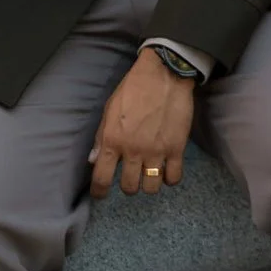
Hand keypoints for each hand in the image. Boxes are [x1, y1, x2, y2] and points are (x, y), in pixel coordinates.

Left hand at [89, 49, 195, 201]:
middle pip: (129, 187)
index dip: (99, 191)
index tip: (100, 195)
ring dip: (148, 185)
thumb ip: (101, 137)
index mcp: (112, 140)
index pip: (101, 178)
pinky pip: (173, 178)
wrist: (164, 75)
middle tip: (130, 178)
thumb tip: (93, 160)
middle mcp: (133, 151)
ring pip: (151, 188)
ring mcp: (156, 152)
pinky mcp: (177, 149)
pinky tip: (166, 171)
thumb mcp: (109, 110)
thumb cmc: (133, 89)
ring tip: (148, 175)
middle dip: (127, 187)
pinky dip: (169, 179)